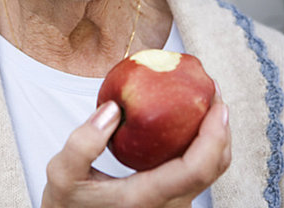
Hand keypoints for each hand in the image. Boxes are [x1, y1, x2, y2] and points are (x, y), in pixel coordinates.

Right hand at [41, 89, 230, 207]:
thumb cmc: (66, 203)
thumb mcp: (62, 173)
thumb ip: (83, 143)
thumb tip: (113, 108)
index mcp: (145, 200)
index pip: (195, 169)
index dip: (213, 135)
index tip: (216, 103)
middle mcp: (168, 207)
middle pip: (214, 168)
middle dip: (221, 127)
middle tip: (212, 89)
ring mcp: (171, 205)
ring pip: (211, 171)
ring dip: (215, 134)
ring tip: (205, 98)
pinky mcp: (170, 199)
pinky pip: (197, 169)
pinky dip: (203, 142)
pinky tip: (188, 118)